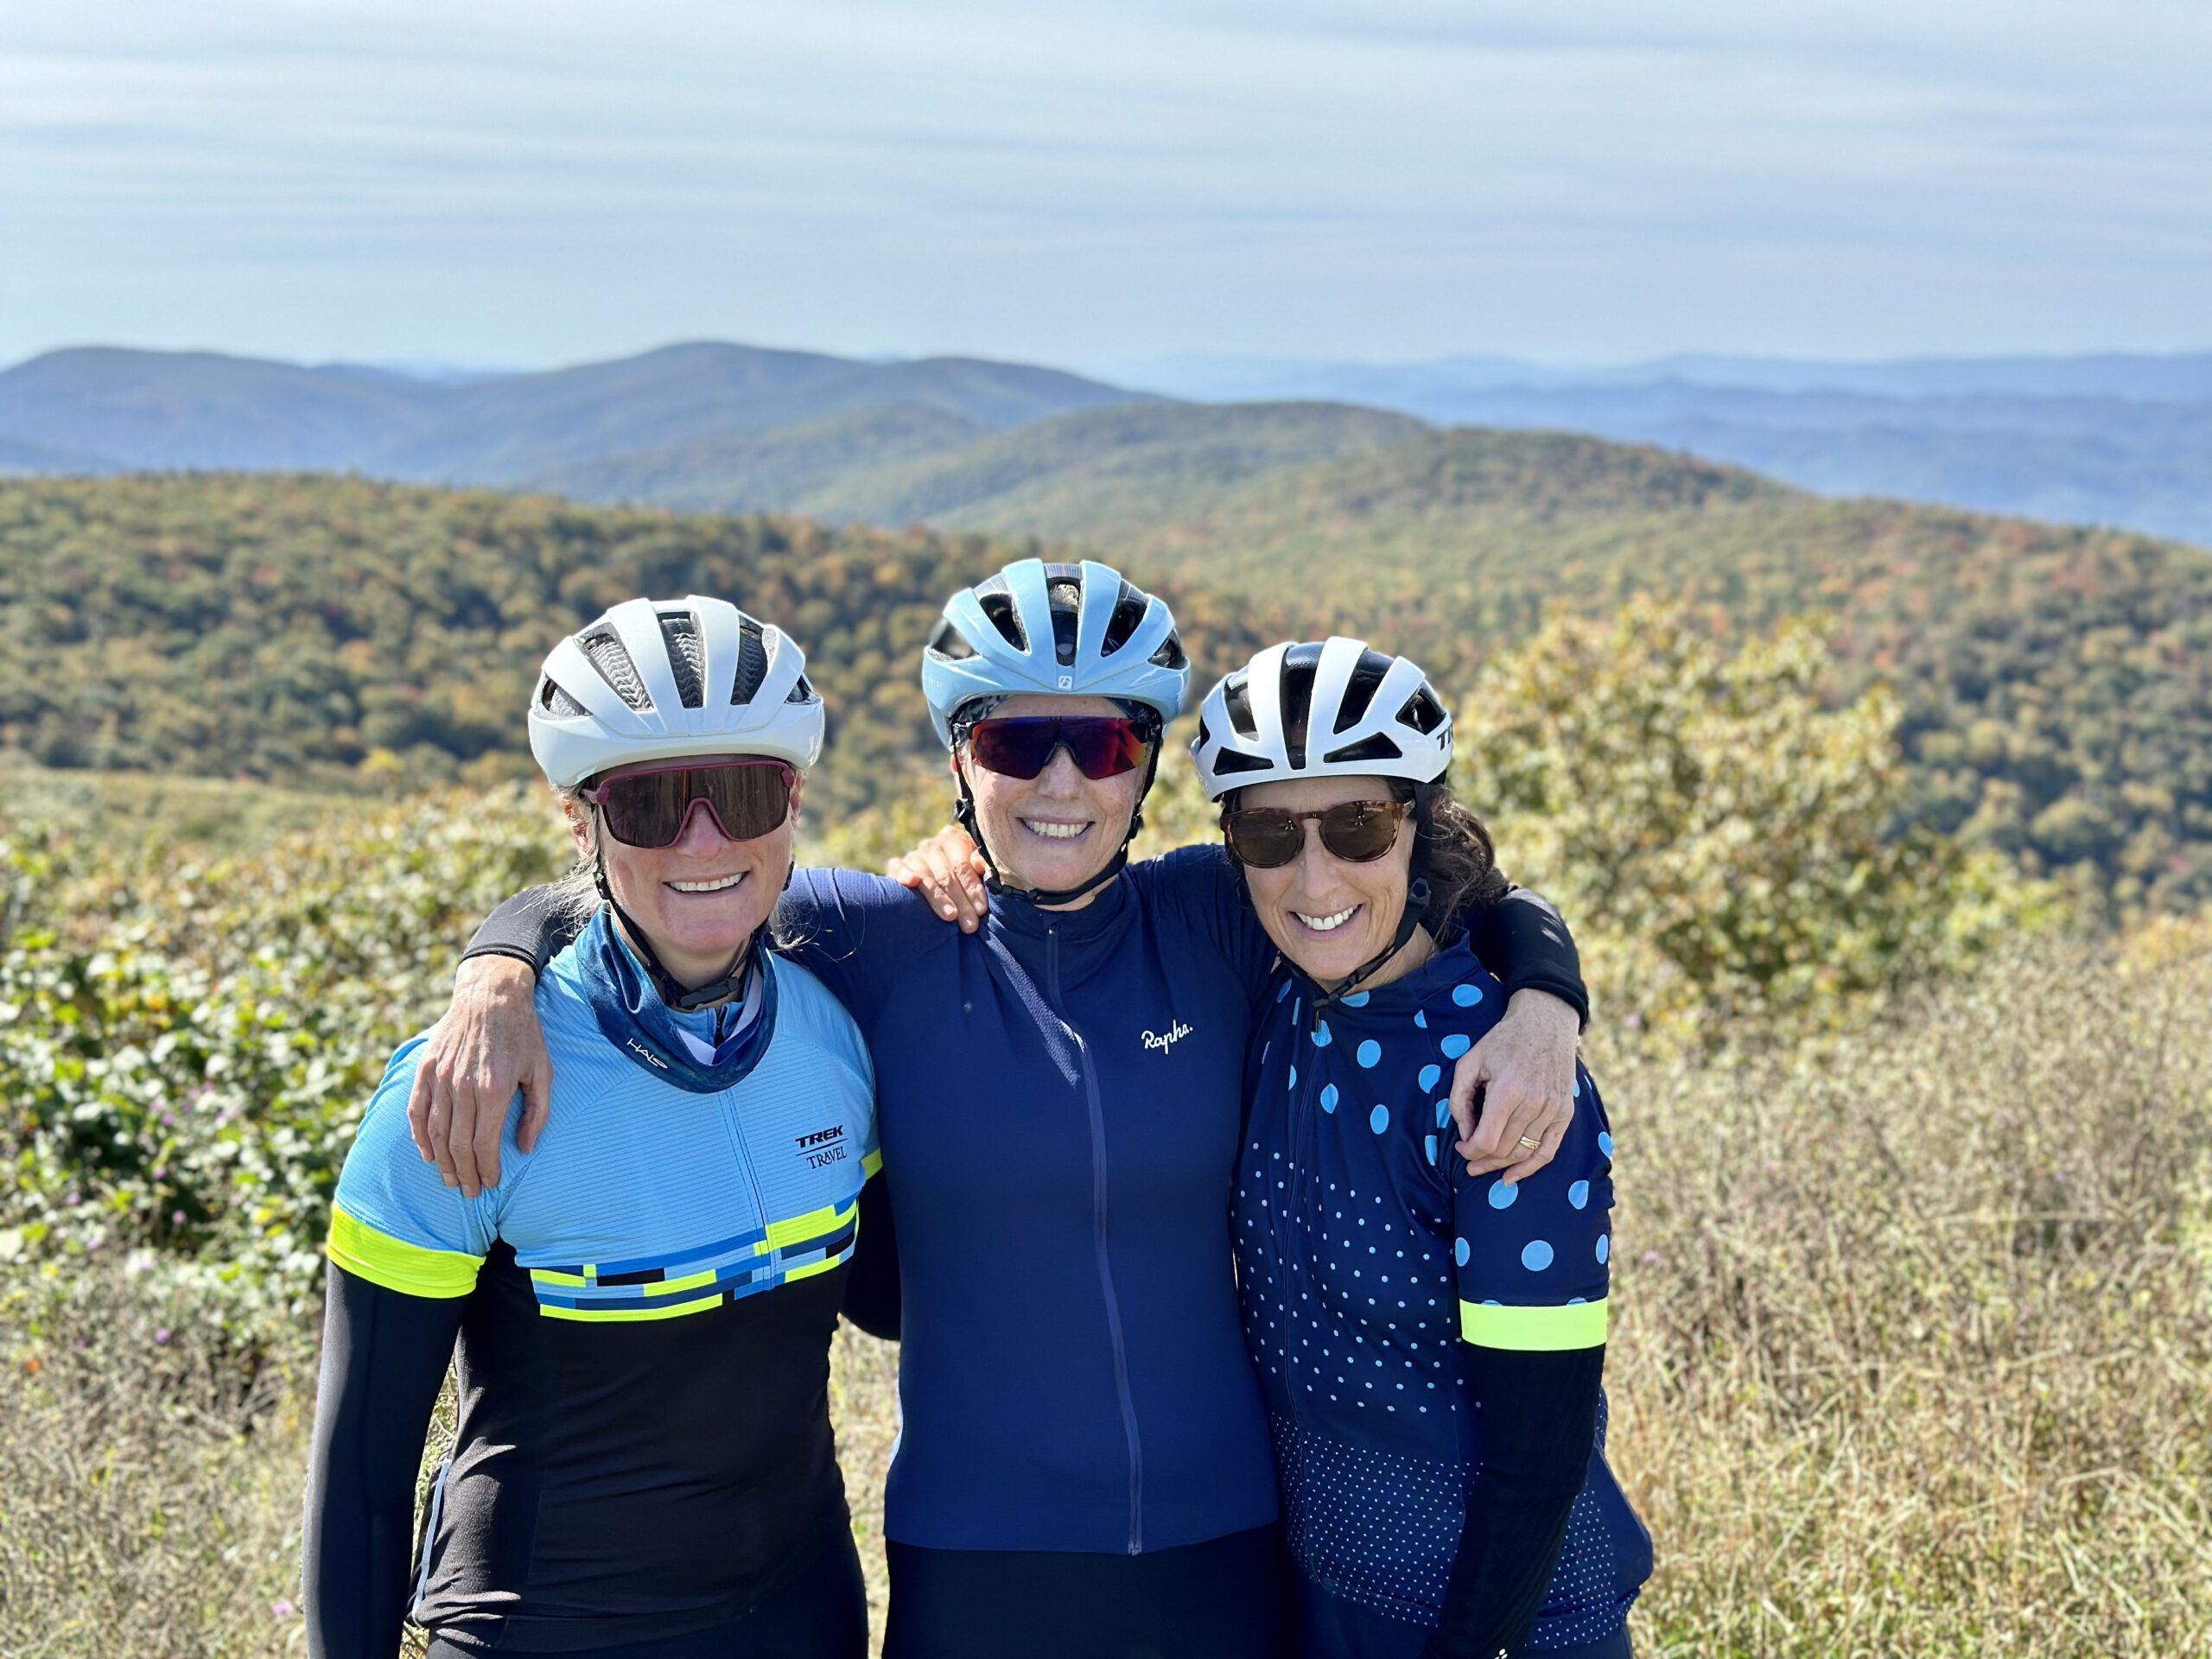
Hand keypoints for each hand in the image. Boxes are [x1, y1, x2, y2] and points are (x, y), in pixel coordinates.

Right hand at [406, 956, 552, 1196]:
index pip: (485, 1144)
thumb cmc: (523, 1035)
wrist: (491, 995)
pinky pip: (417, 1110)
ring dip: (442, 1161)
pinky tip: (428, 1153)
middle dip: (464, 1173)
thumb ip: (536, 1112)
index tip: (490, 1184)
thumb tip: (525, 1149)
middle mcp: (464, 1087)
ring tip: (449, 1179)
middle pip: (458, 1145)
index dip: (486, 1169)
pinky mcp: (426, 1068)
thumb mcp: (543, 1071)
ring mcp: (441, 1077)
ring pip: (436, 1132)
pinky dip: (419, 1136)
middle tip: (468, 1192)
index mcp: (495, 1089)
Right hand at [885, 824, 990, 931]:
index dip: (972, 888)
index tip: (981, 910)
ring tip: (950, 917)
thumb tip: (978, 862)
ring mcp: (913, 856)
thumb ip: (983, 865)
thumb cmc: (967, 879)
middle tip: (970, 925)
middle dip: (960, 901)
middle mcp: (932, 845)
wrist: (944, 879)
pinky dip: (904, 874)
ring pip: (925, 876)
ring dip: (938, 898)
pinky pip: (897, 868)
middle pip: (945, 874)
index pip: (962, 865)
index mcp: (953, 840)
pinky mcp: (896, 866)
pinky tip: (911, 883)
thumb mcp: (980, 870)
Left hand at [1450, 989, 1579, 1184]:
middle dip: (1482, 1161)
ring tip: (1485, 1168)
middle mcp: (1534, 1104)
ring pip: (1524, 1152)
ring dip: (1501, 1165)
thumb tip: (1465, 1133)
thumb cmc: (1502, 1042)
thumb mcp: (1470, 1062)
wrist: (1545, 1023)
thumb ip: (1460, 1099)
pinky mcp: (1565, 1112)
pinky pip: (1549, 1150)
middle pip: (1504, 1150)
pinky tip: (1512, 1177)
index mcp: (1507, 1091)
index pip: (1487, 1140)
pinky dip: (1530, 1168)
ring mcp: (1553, 1109)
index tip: (1461, 1149)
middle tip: (1469, 1163)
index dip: (1469, 1152)